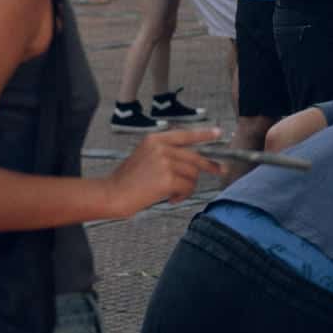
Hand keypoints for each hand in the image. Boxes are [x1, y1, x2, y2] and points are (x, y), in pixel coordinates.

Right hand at [106, 127, 223, 217]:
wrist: (113, 193)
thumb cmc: (127, 180)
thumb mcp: (144, 156)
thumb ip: (165, 153)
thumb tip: (193, 161)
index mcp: (155, 139)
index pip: (185, 134)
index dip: (204, 134)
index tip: (219, 133)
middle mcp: (161, 148)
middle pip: (194, 157)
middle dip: (209, 165)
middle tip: (220, 170)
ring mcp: (165, 162)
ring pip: (193, 174)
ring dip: (187, 187)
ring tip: (174, 193)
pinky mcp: (167, 179)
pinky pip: (187, 187)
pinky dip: (182, 195)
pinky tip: (171, 199)